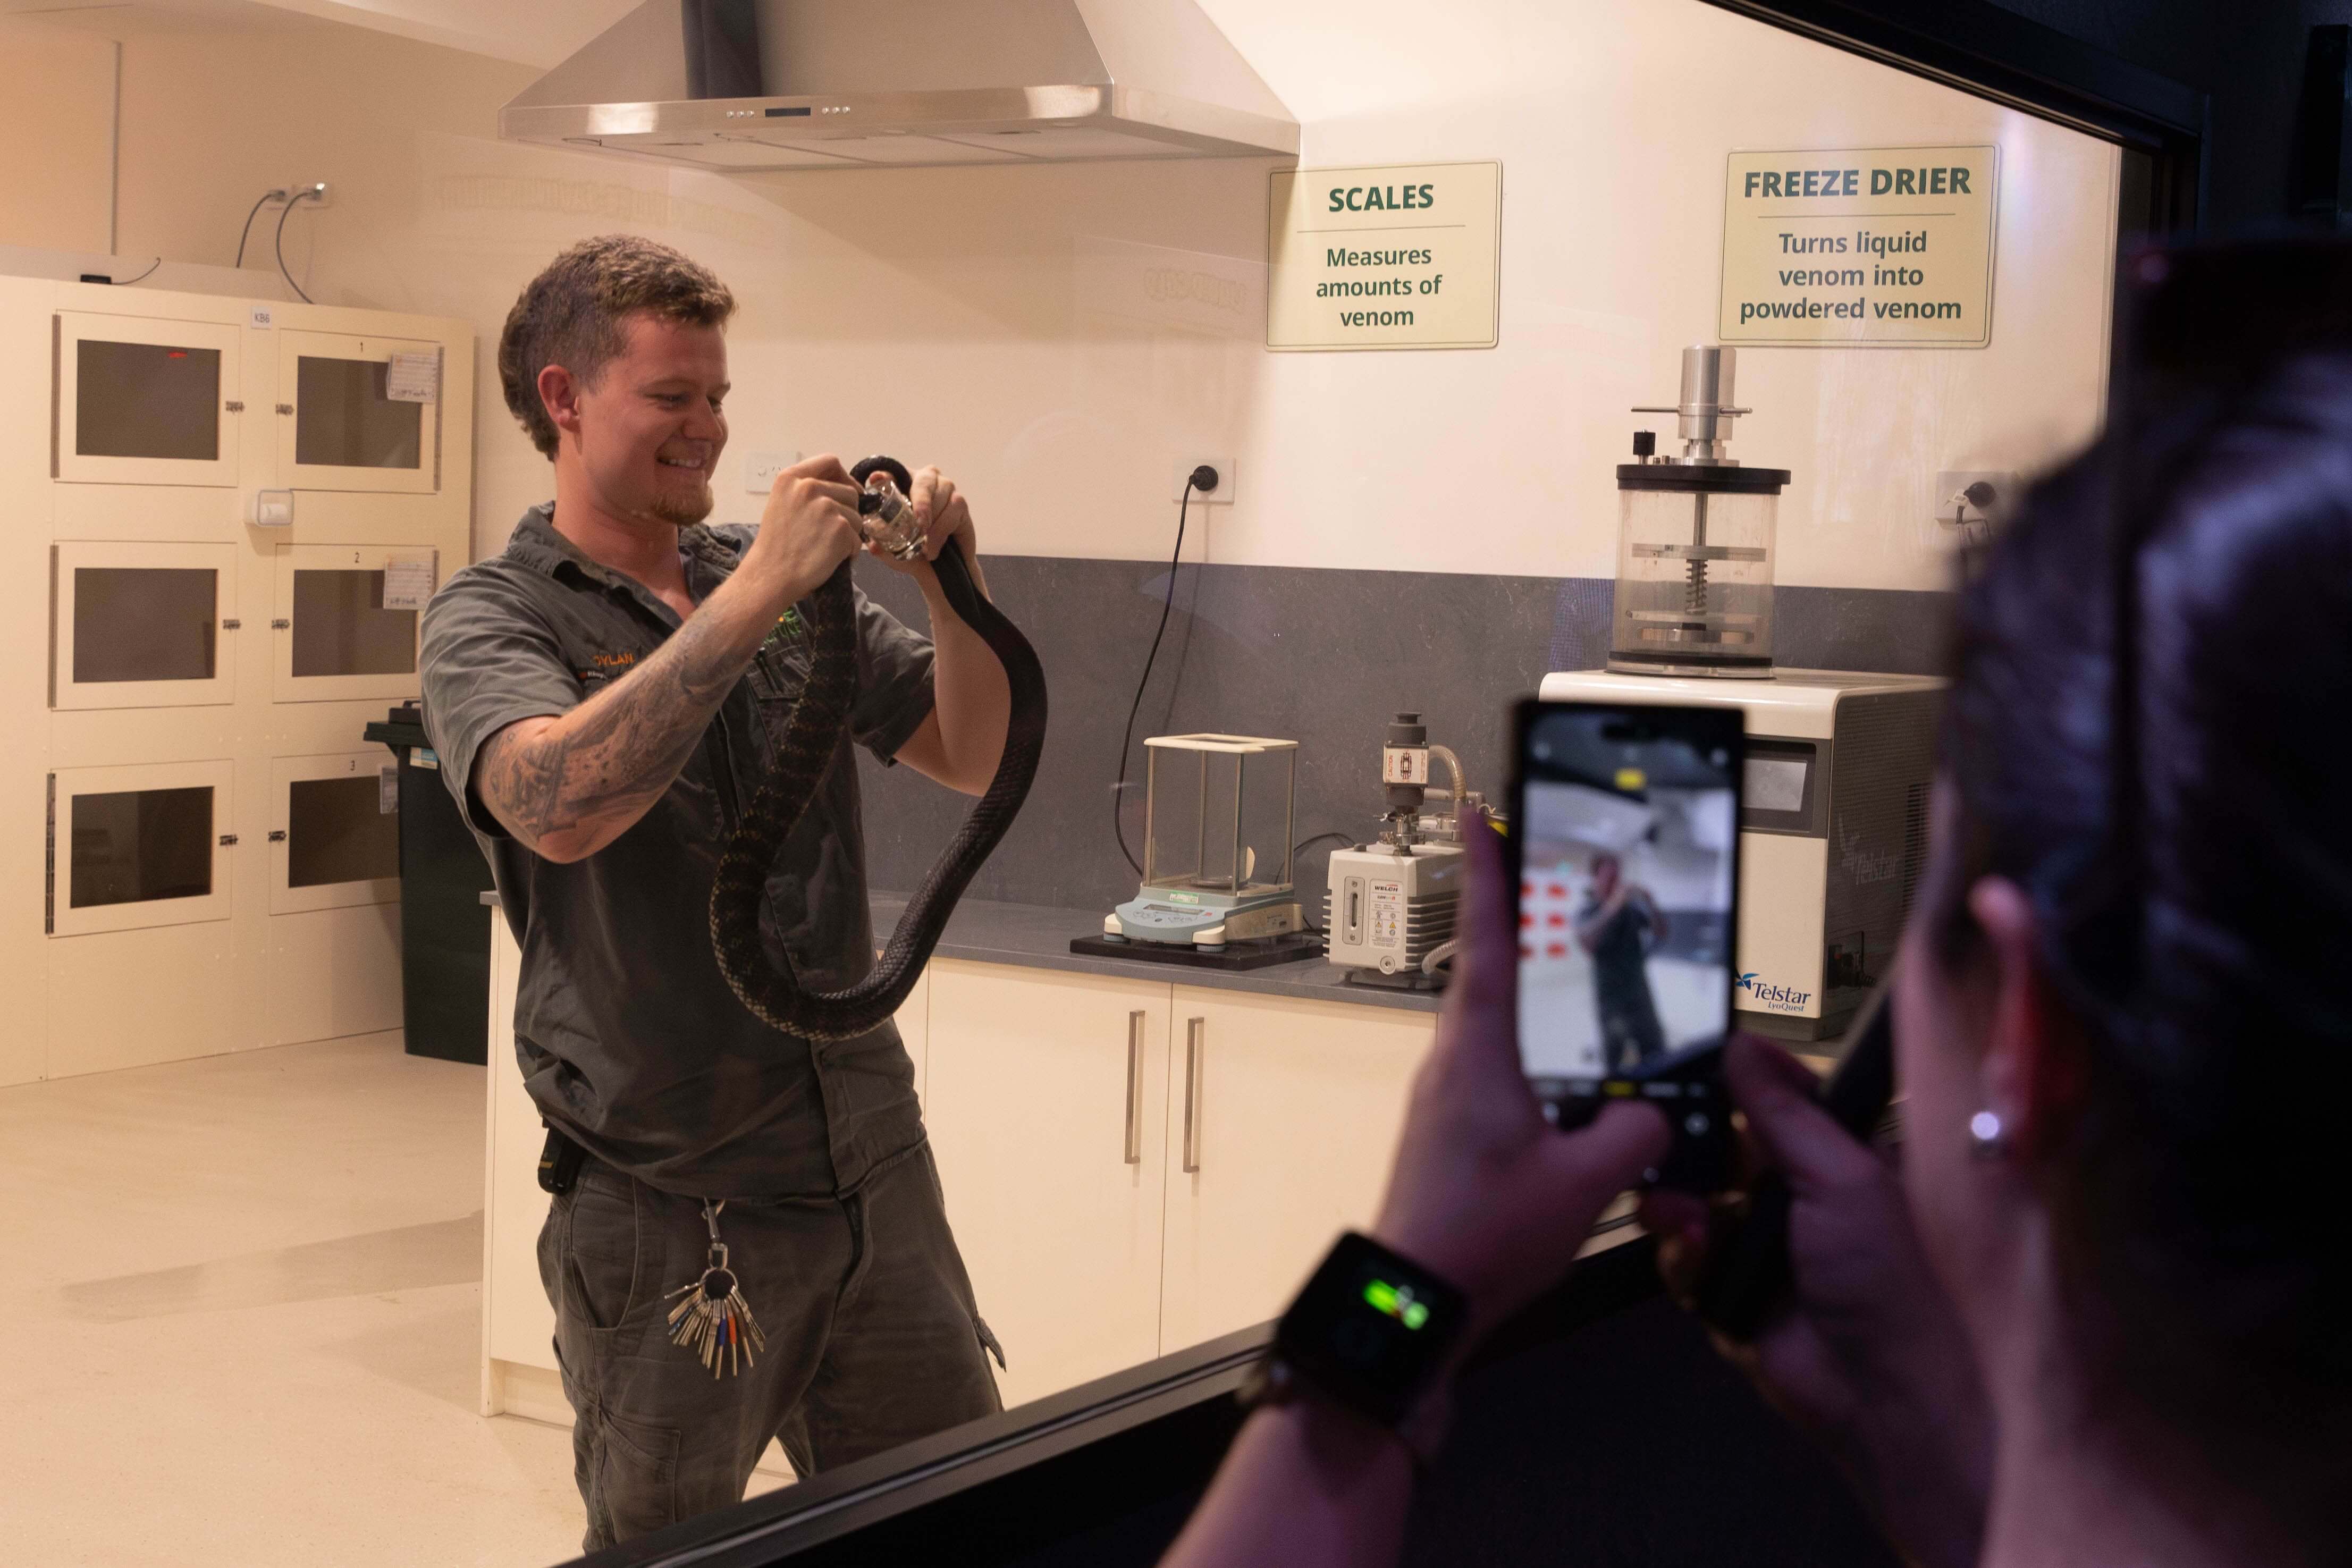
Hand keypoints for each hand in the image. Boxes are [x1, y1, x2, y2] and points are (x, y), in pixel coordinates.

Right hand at [741, 453, 862, 612]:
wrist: (770, 576)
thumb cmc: (775, 547)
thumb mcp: (782, 504)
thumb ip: (805, 491)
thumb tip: (840, 488)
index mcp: (791, 478)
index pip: (830, 461)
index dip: (844, 477)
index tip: (848, 491)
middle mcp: (808, 487)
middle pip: (850, 492)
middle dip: (847, 512)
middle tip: (829, 533)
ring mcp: (826, 506)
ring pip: (856, 516)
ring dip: (848, 534)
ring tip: (825, 547)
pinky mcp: (840, 528)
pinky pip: (857, 539)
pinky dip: (849, 552)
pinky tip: (829, 559)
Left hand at [871, 465, 977, 576]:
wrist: (939, 571)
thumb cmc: (914, 553)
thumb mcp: (894, 552)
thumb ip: (883, 547)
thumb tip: (873, 546)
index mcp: (903, 485)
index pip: (893, 473)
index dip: (887, 475)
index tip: (876, 479)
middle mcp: (925, 481)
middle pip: (923, 481)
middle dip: (920, 504)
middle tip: (918, 527)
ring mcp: (945, 488)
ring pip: (939, 498)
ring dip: (932, 525)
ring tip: (925, 548)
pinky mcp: (960, 502)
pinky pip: (952, 511)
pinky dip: (941, 532)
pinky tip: (933, 549)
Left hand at [1372, 811, 1668, 1343]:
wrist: (1415, 1303)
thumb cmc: (1481, 1240)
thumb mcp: (1582, 1185)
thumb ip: (1633, 1136)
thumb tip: (1655, 1115)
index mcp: (1479, 1054)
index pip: (1489, 942)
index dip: (1490, 874)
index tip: (1481, 814)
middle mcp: (1454, 1061)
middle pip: (1495, 971)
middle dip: (1523, 921)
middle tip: (1549, 873)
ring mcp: (1449, 1096)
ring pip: (1500, 1025)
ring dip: (1535, 995)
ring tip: (1579, 973)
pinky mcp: (1454, 1128)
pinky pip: (1502, 1071)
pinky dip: (1537, 1056)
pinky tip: (1571, 1078)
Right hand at [1641, 1036, 1991, 1567]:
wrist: (1880, 1393)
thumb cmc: (1888, 1276)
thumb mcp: (1843, 1177)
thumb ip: (1785, 1112)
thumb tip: (1741, 1044)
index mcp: (1834, 1155)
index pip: (1773, 1098)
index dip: (1730, 1079)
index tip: (1685, 1057)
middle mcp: (1793, 1193)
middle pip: (1718, 1144)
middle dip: (1685, 1142)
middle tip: (1654, 1132)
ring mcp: (1756, 1242)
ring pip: (1689, 1197)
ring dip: (1677, 1200)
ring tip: (1677, 1211)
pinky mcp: (1725, 1288)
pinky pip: (1682, 1256)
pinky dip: (1682, 1254)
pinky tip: (1693, 1252)